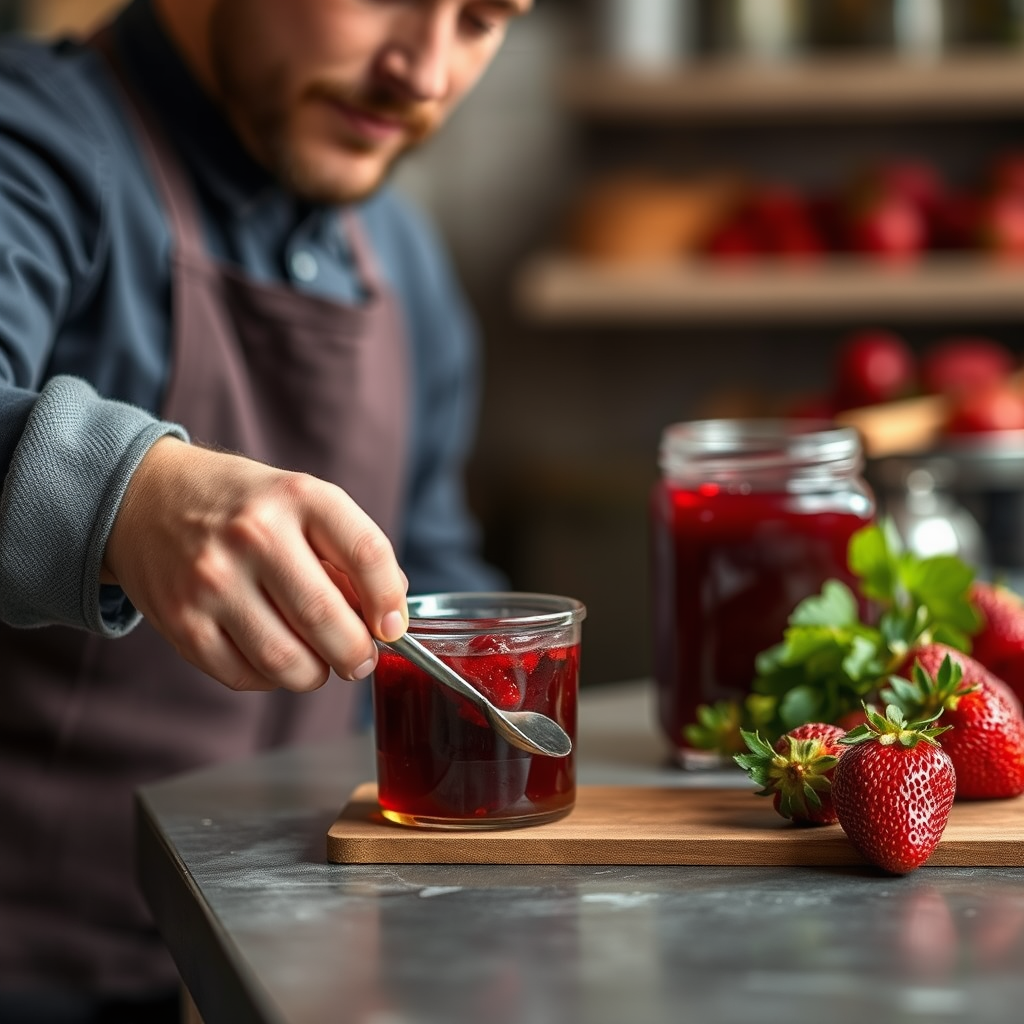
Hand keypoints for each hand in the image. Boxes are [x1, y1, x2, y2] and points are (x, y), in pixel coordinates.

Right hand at [102, 437, 407, 691]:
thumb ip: (350, 553)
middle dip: (356, 654)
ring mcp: (212, 581)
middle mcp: (254, 535)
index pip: (367, 555)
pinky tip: (272, 656)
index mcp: (297, 497)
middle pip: (327, 618)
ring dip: (315, 674)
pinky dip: (271, 679)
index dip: (390, 602)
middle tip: (359, 659)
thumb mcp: (302, 502)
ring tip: (318, 662)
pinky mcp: (182, 621)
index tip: (393, 627)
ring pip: (287, 661)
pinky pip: (245, 676)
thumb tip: (388, 618)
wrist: (145, 497)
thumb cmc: (243, 506)